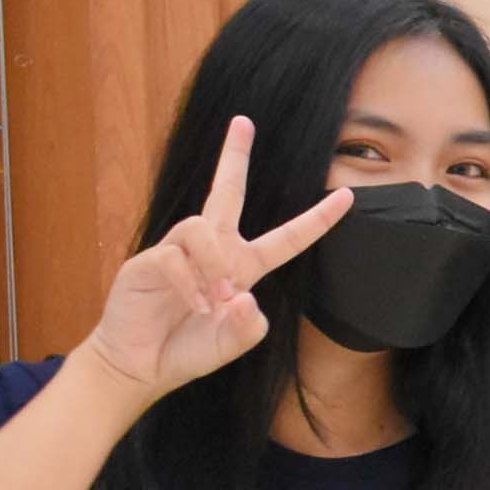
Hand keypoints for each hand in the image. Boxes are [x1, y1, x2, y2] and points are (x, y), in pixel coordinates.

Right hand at [81, 115, 351, 402]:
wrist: (141, 367)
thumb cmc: (188, 350)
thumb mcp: (232, 343)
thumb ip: (249, 327)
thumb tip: (245, 297)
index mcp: (241, 267)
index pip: (286, 238)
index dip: (317, 219)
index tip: (348, 196)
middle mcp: (211, 252)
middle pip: (226, 192)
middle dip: (234, 156)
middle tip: (244, 122)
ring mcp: (177, 252)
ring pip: (202, 229)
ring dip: (214, 266)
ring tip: (213, 301)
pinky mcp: (148, 262)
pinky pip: (174, 258)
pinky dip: (189, 285)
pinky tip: (194, 308)